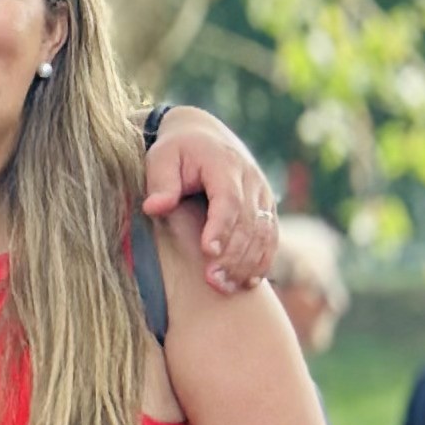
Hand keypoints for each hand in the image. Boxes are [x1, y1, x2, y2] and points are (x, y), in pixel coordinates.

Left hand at [142, 108, 275, 296]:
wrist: (204, 136)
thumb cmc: (176, 150)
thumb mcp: (161, 157)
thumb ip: (160, 182)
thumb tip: (154, 208)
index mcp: (225, 164)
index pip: (229, 200)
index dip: (221, 227)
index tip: (208, 252)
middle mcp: (251, 180)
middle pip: (249, 222)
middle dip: (233, 255)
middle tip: (214, 282)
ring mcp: (263, 195)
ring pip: (264, 233)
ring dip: (248, 263)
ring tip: (226, 289)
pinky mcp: (266, 209)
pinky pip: (271, 238)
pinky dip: (262, 261)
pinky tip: (247, 283)